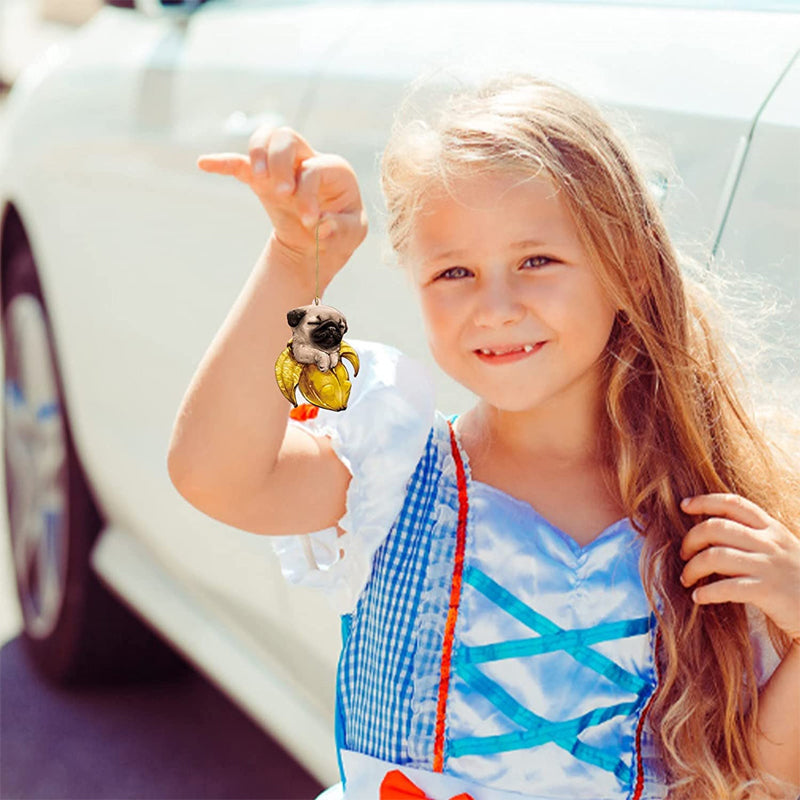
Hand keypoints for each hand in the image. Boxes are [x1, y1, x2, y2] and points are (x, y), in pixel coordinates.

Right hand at [197, 125, 367, 278]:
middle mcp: (308, 160)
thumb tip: (323, 226)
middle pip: (287, 137)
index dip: (309, 194)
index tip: (309, 222)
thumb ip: (343, 230)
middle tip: (283, 194)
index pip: (314, 170)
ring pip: (266, 137)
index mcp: (334, 170)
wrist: (318, 242)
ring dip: (257, 153)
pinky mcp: (262, 180)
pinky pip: (240, 164)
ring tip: (258, 177)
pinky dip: (223, 162)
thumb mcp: (352, 236)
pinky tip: (205, 163)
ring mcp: (283, 167)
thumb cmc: (340, 232)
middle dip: (281, 162)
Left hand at [679, 493, 799, 643]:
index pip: (733, 503)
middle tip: (684, 554)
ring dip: (692, 568)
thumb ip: (755, 535)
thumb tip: (712, 527)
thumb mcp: (781, 547)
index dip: (705, 501)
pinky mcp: (767, 591)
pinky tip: (698, 597)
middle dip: (691, 539)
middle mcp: (769, 543)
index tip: (684, 505)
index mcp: (771, 528)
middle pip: (716, 527)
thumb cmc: (796, 578)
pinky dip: (706, 592)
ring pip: (715, 556)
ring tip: (686, 578)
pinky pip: (726, 587)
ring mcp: (768, 566)